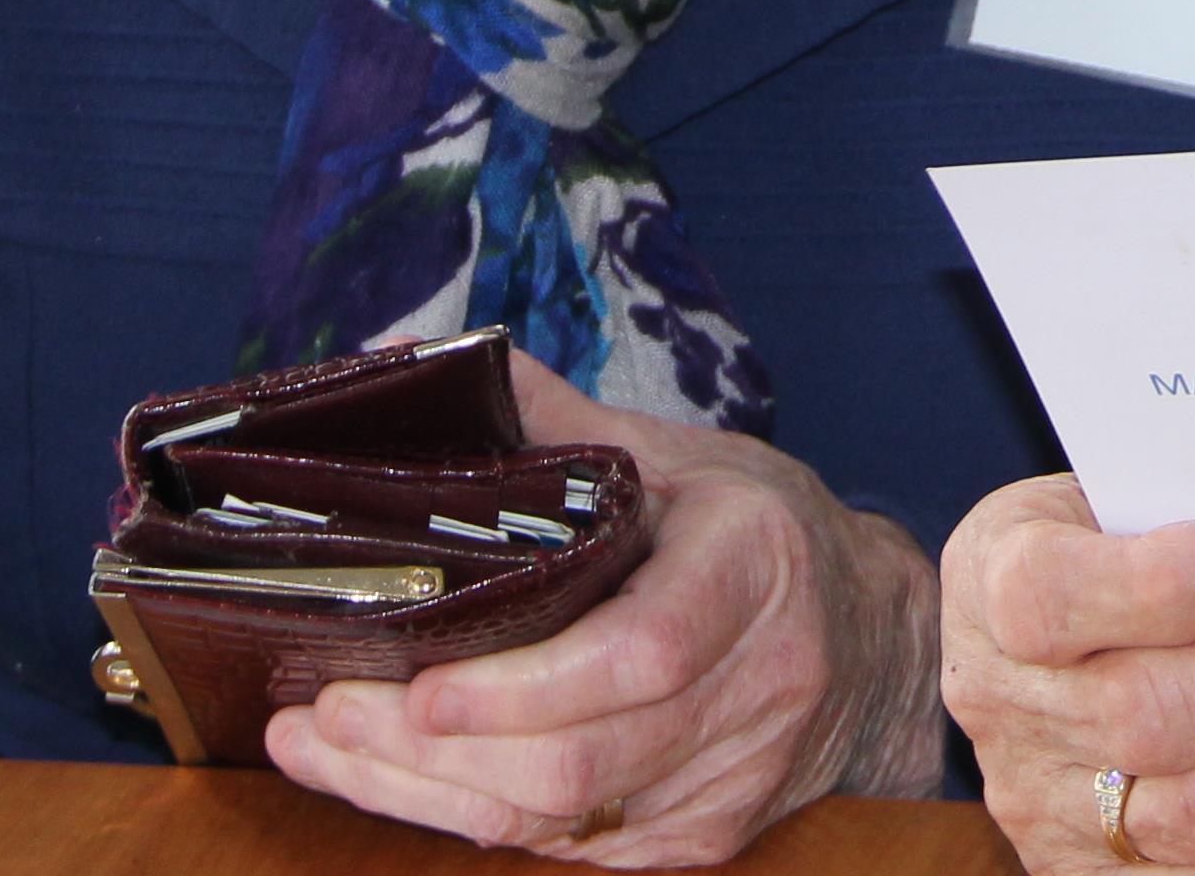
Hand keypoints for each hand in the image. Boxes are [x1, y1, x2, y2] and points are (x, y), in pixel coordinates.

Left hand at [267, 350, 944, 865]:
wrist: (875, 634)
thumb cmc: (759, 530)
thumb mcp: (676, 455)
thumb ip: (552, 424)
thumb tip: (419, 366)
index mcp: (753, 567)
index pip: (640, 655)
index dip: (524, 689)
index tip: (420, 684)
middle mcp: (755, 686)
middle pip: (577, 761)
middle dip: (429, 751)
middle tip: (320, 712)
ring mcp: (731, 779)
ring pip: (559, 822)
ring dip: (423, 793)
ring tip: (318, 745)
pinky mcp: (703, 839)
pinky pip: (569, 852)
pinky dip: (470, 818)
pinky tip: (395, 779)